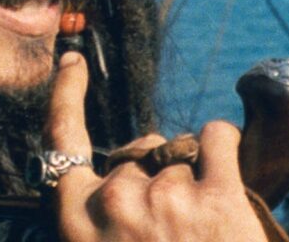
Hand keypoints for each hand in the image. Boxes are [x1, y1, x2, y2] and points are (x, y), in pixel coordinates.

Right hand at [45, 51, 269, 241]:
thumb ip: (102, 221)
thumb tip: (121, 173)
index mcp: (79, 223)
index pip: (61, 143)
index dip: (65, 97)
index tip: (73, 64)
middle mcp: (116, 202)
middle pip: (137, 152)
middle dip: (157, 171)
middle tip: (177, 217)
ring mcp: (168, 197)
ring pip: (180, 151)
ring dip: (193, 175)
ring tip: (203, 224)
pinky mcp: (219, 196)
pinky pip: (216, 137)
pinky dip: (222, 145)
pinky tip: (226, 168)